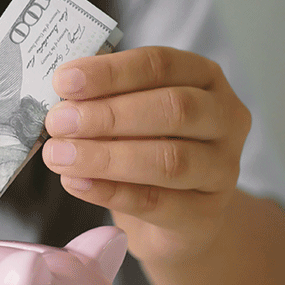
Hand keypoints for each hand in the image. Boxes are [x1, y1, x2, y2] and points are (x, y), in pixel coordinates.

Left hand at [41, 46, 251, 261]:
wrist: (177, 219)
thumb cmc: (149, 149)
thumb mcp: (132, 115)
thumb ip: (105, 101)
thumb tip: (61, 99)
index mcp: (205, 78)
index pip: (162, 65)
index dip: (111, 72)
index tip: (64, 81)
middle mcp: (225, 118)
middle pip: (174, 109)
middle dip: (109, 114)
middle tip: (58, 122)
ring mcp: (223, 169)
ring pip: (169, 159)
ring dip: (106, 156)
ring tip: (60, 156)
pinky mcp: (207, 214)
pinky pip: (157, 202)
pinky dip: (111, 192)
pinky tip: (77, 183)